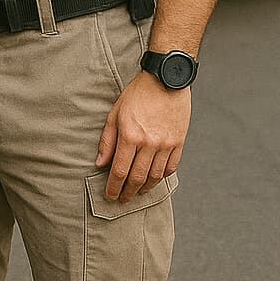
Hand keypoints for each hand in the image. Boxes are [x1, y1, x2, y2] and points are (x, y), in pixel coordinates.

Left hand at [95, 71, 190, 202]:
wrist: (166, 80)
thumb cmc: (137, 94)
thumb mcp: (115, 113)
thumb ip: (107, 141)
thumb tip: (100, 163)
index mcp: (130, 136)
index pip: (120, 171)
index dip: (114, 187)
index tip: (110, 196)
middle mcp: (149, 144)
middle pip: (137, 178)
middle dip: (128, 193)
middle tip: (122, 200)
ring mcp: (166, 144)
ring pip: (156, 176)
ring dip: (145, 188)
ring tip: (137, 192)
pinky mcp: (179, 142)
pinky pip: (172, 167)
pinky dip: (163, 176)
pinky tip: (155, 179)